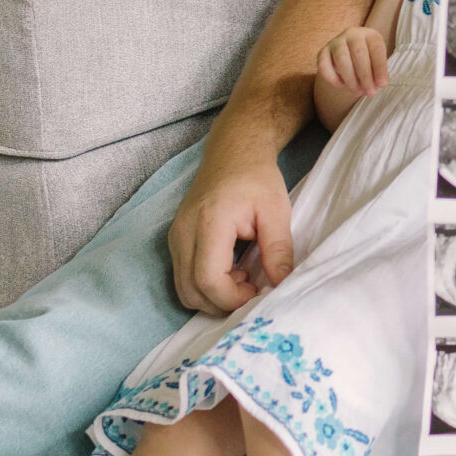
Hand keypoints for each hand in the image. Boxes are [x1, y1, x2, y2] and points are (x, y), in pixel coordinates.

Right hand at [167, 155, 294, 315]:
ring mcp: (175, 236)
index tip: (257, 290)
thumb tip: (280, 285)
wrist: (233, 152)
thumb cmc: (256, 178)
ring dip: (212, 296)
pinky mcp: (176, 239)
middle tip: (252, 289)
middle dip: (222, 303)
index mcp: (209, 223)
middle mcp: (184, 232)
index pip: (208, 280)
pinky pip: (183, 276)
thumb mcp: (277, 210)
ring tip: (242, 278)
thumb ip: (278, 250)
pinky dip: (204, 285)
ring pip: (183, 289)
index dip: (232, 298)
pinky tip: (230, 270)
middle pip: (190, 291)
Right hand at [315, 26, 389, 102]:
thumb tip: (379, 83)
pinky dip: (332, 77)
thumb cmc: (368, 59)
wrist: (349, 54)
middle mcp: (352, 34)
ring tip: (358, 92)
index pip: (376, 49)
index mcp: (370, 35)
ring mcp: (336, 42)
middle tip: (370, 92)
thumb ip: (379, 71)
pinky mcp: (322, 52)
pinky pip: (324, 64)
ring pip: (341, 59)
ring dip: (350, 79)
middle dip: (365, 76)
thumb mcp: (377, 62)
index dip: (380, 67)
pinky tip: (341, 85)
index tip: (382, 84)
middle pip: (358, 53)